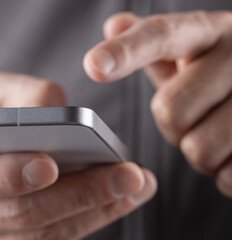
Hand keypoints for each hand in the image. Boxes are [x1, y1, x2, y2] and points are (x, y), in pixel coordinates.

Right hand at [0, 72, 156, 239]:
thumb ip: (19, 96)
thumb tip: (59, 110)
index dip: (9, 176)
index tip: (51, 166)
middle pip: (19, 214)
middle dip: (78, 195)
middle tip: (127, 176)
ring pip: (42, 234)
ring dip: (94, 210)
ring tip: (136, 186)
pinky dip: (87, 220)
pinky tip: (116, 201)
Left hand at [84, 11, 231, 197]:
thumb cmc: (215, 71)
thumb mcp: (188, 49)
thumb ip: (148, 40)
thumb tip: (113, 25)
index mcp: (207, 32)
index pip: (161, 36)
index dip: (125, 52)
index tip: (94, 65)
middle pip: (170, 111)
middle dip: (172, 127)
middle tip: (194, 117)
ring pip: (200, 149)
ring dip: (200, 153)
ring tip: (218, 132)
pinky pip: (228, 174)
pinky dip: (224, 172)